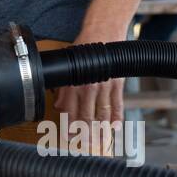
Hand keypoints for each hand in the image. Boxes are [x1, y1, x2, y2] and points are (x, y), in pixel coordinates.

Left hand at [54, 26, 124, 154]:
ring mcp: (104, 86)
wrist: (102, 31)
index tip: (70, 137)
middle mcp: (88, 87)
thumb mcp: (67, 66)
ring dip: (102, 130)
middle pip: (87, 116)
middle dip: (86, 133)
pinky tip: (115, 127)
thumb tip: (59, 106)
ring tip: (101, 142)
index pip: (71, 111)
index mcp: (73, 83)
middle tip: (87, 144)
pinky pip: (118, 104)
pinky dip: (117, 117)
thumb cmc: (83, 48)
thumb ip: (64, 88)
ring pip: (102, 114)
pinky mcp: (117, 83)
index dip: (70, 126)